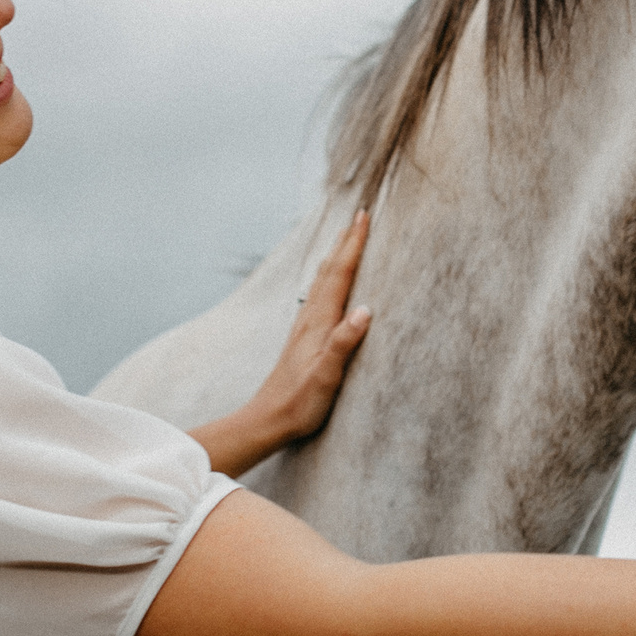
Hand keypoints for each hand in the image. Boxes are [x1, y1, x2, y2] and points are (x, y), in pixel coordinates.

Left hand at [190, 210, 373, 476]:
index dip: (354, 245)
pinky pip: (320, 295)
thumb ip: (344, 342)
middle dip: (346, 242)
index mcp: (319, 323)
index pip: (341, 275)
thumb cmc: (300, 402)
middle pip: (330, 270)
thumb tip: (366, 310)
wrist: (268, 419)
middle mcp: (310, 318)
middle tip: (360, 216)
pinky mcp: (304, 338)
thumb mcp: (326, 375)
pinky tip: (329, 284)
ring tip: (346, 239)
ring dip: (337, 256)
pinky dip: (329, 278)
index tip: (365, 217)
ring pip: (323, 280)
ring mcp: (305, 327)